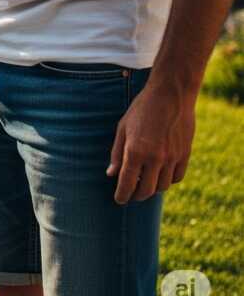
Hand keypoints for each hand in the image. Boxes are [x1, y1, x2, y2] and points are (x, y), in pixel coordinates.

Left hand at [106, 82, 195, 203]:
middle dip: (137, 196)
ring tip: (145, 183)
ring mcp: (172, 158)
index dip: (122, 195)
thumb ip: (117, 153)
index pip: (127, 183)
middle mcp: (155, 158)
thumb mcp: (123, 128)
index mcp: (136, 151)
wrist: (170, 96)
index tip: (119, 200)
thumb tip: (111, 174)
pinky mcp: (185, 155)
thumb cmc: (141, 109)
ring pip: (163, 186)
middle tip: (131, 194)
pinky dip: (167, 180)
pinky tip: (160, 175)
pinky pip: (176, 177)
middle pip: (146, 190)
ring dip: (152, 189)